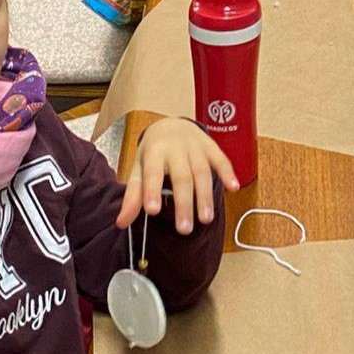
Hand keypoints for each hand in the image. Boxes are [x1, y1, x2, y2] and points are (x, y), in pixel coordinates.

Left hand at [118, 116, 238, 233]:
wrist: (171, 124)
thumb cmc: (153, 152)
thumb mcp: (138, 169)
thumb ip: (132, 196)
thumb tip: (120, 223)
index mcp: (154, 152)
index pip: (152, 173)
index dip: (152, 191)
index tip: (153, 211)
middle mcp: (176, 148)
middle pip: (181, 177)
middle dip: (184, 203)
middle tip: (184, 229)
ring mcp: (196, 146)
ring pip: (202, 171)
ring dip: (205, 196)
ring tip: (206, 219)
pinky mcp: (211, 146)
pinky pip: (221, 159)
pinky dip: (228, 173)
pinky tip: (233, 188)